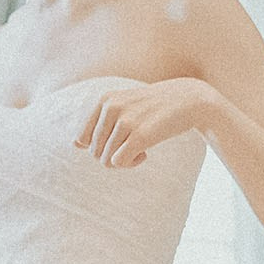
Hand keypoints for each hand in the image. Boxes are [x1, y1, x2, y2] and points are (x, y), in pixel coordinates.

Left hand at [74, 79, 213, 167]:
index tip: (119, 143)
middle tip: (132, 149)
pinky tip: (145, 155)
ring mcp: (126, 121)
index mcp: (105, 100)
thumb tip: (75, 145)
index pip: (83, 139)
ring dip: (123, 161)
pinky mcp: (141, 135)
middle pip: (94, 152)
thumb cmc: (154, 107)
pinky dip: (131, 164)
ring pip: (106, 159)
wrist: (189, 99)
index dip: (100, 148)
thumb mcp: (124, 106)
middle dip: (111, 156)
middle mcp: (112, 108)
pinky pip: (120, 162)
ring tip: (139, 151)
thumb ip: (99, 123)